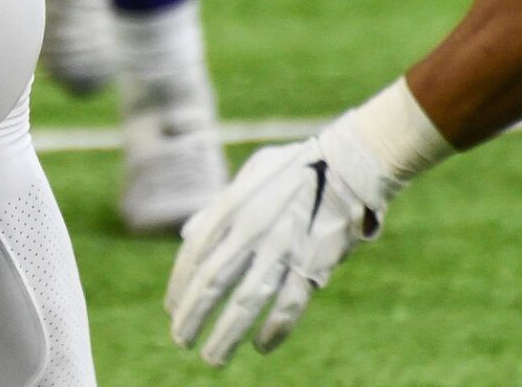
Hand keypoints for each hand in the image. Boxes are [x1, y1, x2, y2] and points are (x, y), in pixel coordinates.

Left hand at [166, 119, 399, 366]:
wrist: (350, 163)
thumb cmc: (297, 166)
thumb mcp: (249, 175)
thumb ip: (217, 206)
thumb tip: (188, 234)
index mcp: (233, 205)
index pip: (195, 254)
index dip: (180, 286)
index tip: (171, 309)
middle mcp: (252, 229)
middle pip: (212, 283)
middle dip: (192, 316)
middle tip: (181, 340)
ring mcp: (282, 249)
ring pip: (245, 302)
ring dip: (225, 334)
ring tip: (212, 357)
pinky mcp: (313, 264)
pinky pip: (289, 306)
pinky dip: (274, 329)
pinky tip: (262, 345)